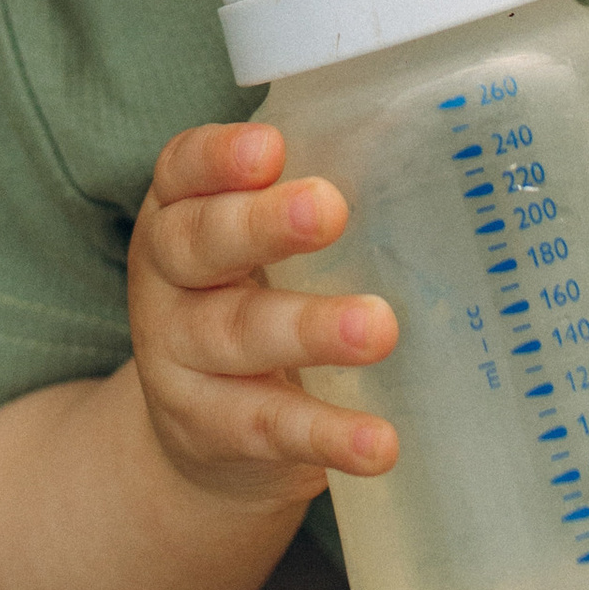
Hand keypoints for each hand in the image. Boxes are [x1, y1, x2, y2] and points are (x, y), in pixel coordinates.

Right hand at [128, 122, 402, 507]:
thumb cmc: (250, 302)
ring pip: (240, 335)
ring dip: (310, 330)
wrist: (199, 433)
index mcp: (178, 215)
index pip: (182, 171)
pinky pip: (271, 428)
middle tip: (328, 209)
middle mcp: (167, 282)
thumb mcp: (256, 247)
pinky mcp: (211, 430)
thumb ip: (307, 199)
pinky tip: (379, 442)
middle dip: (263, 225)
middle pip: (200, 245)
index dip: (218, 157)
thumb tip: (421, 150)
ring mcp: (179, 360)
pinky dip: (328, 434)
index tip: (270, 147)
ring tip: (378, 328)